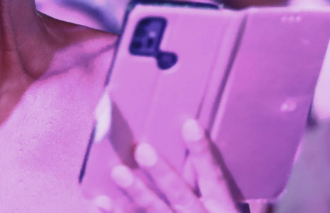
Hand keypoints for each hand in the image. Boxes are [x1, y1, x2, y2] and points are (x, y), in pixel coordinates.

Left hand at [94, 119, 239, 212]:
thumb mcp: (230, 212)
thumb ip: (222, 196)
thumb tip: (211, 169)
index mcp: (223, 211)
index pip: (214, 178)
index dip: (203, 153)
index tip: (190, 125)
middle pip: (181, 196)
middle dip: (162, 174)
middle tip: (142, 149)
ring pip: (156, 212)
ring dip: (137, 193)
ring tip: (118, 172)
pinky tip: (100, 201)